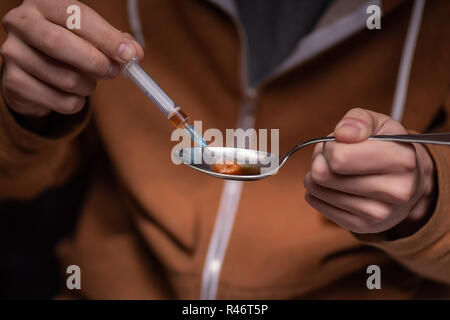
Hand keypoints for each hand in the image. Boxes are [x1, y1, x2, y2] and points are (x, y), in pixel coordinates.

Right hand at [0, 0, 143, 116]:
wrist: (32, 72)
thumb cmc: (67, 48)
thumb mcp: (89, 36)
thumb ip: (114, 41)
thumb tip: (135, 53)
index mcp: (43, 3)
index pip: (76, 16)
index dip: (106, 37)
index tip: (128, 54)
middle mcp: (21, 23)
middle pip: (60, 44)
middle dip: (95, 62)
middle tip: (114, 71)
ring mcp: (13, 52)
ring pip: (65, 78)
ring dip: (88, 86)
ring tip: (89, 82)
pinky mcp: (13, 82)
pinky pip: (61, 101)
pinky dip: (77, 103)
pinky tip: (71, 94)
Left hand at [304, 108, 436, 235]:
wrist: (407, 183)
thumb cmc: (387, 148)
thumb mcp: (379, 123)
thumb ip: (358, 119)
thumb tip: (343, 133)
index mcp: (401, 160)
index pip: (339, 158)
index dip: (330, 146)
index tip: (338, 143)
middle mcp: (394, 191)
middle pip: (323, 175)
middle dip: (320, 159)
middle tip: (333, 155)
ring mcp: (379, 214)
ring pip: (317, 190)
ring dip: (317, 175)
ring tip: (336, 170)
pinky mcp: (362, 226)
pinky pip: (317, 204)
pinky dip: (318, 191)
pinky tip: (334, 185)